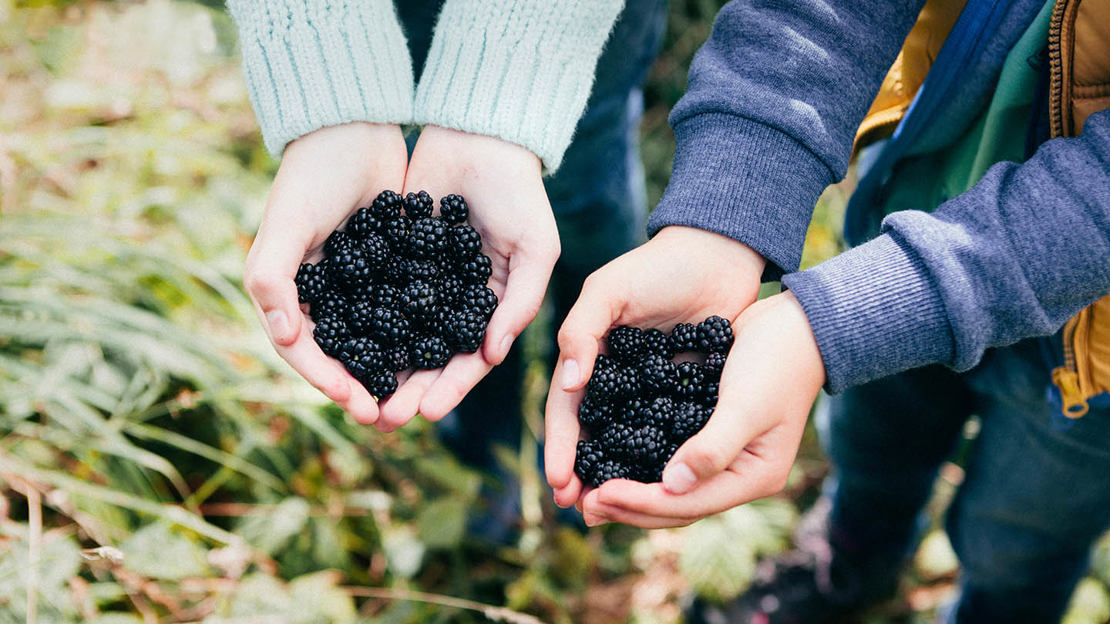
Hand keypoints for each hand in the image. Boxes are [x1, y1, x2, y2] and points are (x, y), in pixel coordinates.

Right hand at [243, 122, 407, 424]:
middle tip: (392, 417)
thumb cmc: (310, 175)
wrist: (352, 129)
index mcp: (290, 291)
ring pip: (381, 337)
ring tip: (419, 399)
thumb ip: (273, 279)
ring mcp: (362, 282)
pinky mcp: (394, 266)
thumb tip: (286, 336)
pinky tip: (445, 354)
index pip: (306, 350)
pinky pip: (408, 308)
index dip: (329, 380)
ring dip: (397, 369)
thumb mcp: (286, 224)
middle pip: (346, 353)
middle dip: (367, 387)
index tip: (358, 404)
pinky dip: (422, 332)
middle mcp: (326, 293)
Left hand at [374, 125, 559, 430]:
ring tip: (357, 393)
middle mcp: (452, 301)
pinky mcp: (389, 254)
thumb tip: (492, 355)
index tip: (427, 412)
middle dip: (408, 388)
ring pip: (395, 333)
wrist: (480, 135)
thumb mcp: (535, 247)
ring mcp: (419, 280)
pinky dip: (357, 319)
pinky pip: (371, 293)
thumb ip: (519, 302)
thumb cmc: (519, 192)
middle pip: (427, 356)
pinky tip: (338, 343)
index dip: (450, 387)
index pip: (469, 358)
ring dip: (379, 365)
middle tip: (385, 417)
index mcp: (490, 306)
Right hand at [544, 226, 765, 507]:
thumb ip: (582, 331)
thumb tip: (570, 383)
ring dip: (619, 476)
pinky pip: (669, 434)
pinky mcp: (686, 394)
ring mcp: (650, 389)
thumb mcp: (610, 290)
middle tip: (578, 509)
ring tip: (612, 511)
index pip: (568, 408)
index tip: (559, 481)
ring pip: (629, 443)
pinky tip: (662, 489)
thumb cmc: (660, 266)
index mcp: (590, 355)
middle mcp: (616, 378)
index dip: (561, 445)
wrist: (721, 254)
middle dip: (583, 473)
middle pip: (594, 435)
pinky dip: (662, 461)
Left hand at [577, 291, 824, 527]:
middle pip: (677, 504)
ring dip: (633, 491)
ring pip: (671, 486)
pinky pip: (670, 457)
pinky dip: (642, 462)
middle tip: (585, 506)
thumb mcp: (745, 405)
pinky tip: (612, 459)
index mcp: (753, 477)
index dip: (641, 502)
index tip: (599, 496)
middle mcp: (738, 475)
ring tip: (592, 495)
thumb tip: (672, 484)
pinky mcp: (710, 433)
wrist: (799, 324)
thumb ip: (712, 447)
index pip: (687, 503)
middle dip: (630, 507)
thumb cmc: (776, 361)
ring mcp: (725, 457)